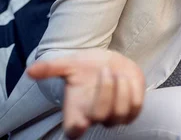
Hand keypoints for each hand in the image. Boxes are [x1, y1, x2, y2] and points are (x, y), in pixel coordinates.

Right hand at [27, 49, 144, 138]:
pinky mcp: (132, 109)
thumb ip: (51, 68)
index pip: (74, 131)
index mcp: (76, 112)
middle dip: (105, 91)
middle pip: (101, 116)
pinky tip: (128, 78)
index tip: (81, 119)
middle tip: (105, 70)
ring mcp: (115, 116)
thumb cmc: (86, 67)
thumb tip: (30, 70)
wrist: (108, 62)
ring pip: (121, 113)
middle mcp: (95, 118)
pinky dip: (133, 90)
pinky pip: (136, 107)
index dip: (77, 128)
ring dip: (121, 89)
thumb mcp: (69, 65)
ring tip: (117, 72)